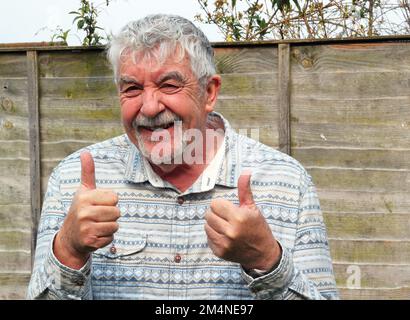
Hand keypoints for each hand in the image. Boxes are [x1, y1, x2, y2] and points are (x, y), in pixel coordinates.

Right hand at [53, 151, 119, 268]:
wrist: (70, 237)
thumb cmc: (81, 209)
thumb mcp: (84, 190)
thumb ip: (88, 172)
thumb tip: (85, 152)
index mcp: (84, 197)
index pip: (115, 198)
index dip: (110, 202)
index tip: (99, 204)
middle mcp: (83, 212)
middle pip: (116, 212)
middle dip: (111, 215)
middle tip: (98, 217)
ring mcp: (86, 228)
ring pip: (115, 226)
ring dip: (110, 227)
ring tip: (97, 226)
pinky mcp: (90, 241)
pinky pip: (111, 238)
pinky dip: (106, 238)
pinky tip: (96, 235)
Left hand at [205, 170, 280, 270]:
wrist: (263, 254)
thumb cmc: (258, 228)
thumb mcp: (253, 208)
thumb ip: (245, 190)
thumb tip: (246, 172)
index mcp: (239, 218)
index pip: (215, 204)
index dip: (222, 205)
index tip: (229, 209)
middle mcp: (231, 231)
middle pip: (209, 214)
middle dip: (216, 214)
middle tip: (227, 218)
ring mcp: (224, 243)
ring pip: (207, 226)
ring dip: (214, 224)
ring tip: (226, 226)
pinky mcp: (220, 252)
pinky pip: (208, 238)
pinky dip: (214, 236)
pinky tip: (225, 237)